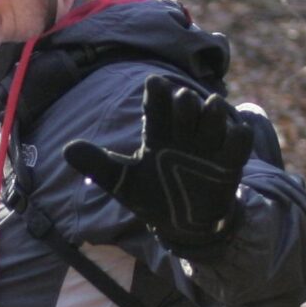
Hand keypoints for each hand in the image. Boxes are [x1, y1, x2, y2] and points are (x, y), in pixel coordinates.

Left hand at [63, 74, 256, 250]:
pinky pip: (239, 145)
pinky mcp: (229, 164)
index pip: (156, 107)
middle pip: (186, 109)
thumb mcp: (122, 181)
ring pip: (214, 120)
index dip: (157, 95)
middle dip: (185, 103)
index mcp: (158, 132)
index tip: (154, 82)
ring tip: (210, 104)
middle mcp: (184, 133)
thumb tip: (66, 149)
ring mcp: (208, 146)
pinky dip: (239, 138)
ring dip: (213, 112)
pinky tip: (237, 131)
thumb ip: (98, 164)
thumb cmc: (150, 195)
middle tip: (182, 97)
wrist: (182, 224)